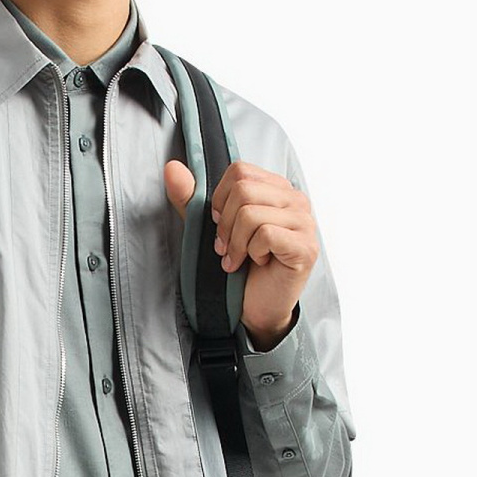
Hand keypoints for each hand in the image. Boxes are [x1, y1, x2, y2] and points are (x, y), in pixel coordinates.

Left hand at [163, 154, 318, 349]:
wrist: (255, 308)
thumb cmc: (239, 268)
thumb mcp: (210, 228)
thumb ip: (192, 198)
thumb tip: (171, 167)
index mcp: (276, 189)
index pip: (240, 171)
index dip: (220, 200)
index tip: (220, 226)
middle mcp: (296, 200)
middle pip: (244, 189)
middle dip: (225, 224)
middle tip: (226, 248)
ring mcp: (305, 222)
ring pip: (251, 213)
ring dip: (236, 243)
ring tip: (239, 259)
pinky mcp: (305, 246)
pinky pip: (265, 234)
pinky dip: (252, 253)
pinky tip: (258, 264)